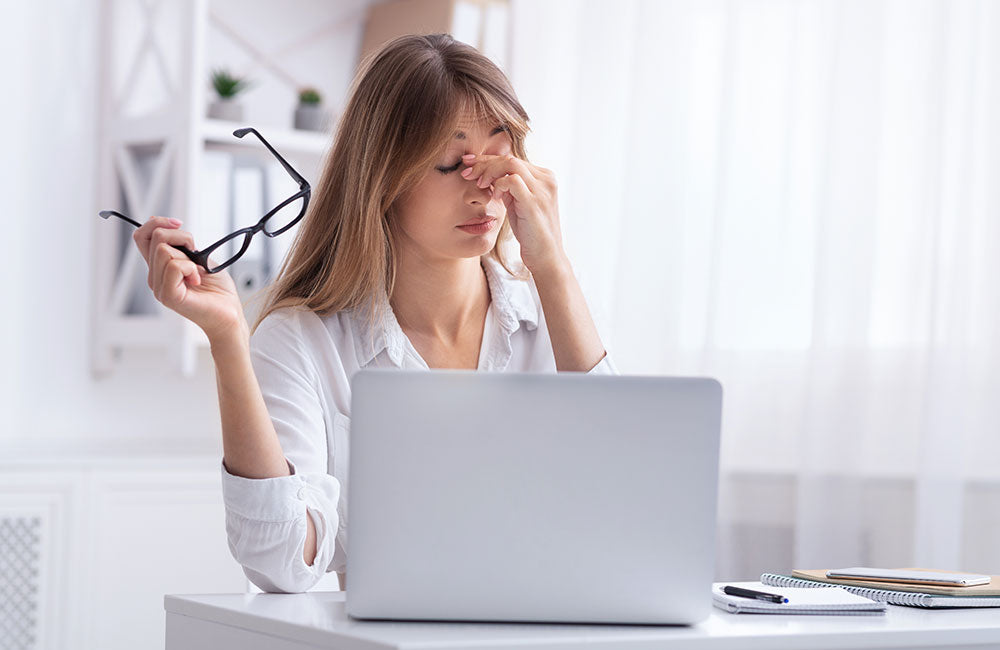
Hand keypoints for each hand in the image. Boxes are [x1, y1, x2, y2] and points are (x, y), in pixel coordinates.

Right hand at [133, 216, 246, 342]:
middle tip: (195, 255)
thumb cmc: (218, 290)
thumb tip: (165, 225)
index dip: (156, 223)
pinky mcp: (169, 296)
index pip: (142, 237)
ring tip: (197, 273)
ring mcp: (159, 288)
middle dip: (181, 237)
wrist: (229, 314)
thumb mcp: (199, 258)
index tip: (178, 223)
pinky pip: (174, 266)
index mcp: (159, 268)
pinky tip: (197, 280)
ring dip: (188, 257)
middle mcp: (155, 277)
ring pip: (164, 251)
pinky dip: (190, 268)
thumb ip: (182, 246)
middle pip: (155, 238)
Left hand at [461, 153, 567, 273]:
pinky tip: (493, 196)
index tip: (468, 163)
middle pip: (509, 158)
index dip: (488, 159)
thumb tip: (489, 175)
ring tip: (477, 183)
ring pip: (510, 164)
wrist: (545, 256)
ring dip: (488, 171)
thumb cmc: (530, 232)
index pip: (512, 159)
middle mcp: (546, 179)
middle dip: (483, 163)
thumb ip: (508, 189)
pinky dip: (498, 184)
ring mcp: (542, 189)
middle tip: (466, 172)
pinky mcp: (535, 202)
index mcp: (543, 177)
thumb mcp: (518, 205)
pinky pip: (512, 181)